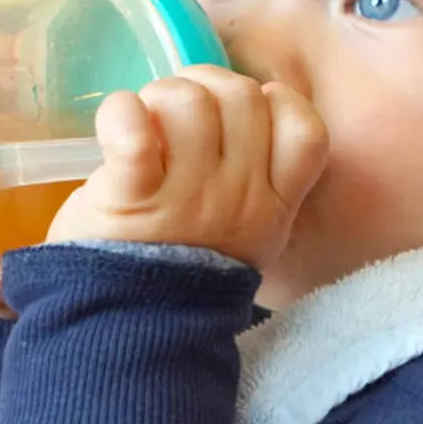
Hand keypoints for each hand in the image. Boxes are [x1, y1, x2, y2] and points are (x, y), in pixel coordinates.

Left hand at [46, 66, 328, 269]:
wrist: (131, 337)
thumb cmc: (185, 271)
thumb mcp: (250, 235)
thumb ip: (260, 178)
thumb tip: (249, 105)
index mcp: (273, 204)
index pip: (306, 129)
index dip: (276, 102)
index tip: (243, 117)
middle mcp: (240, 195)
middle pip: (243, 97)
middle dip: (205, 86)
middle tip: (174, 114)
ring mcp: (187, 196)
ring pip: (190, 102)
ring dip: (159, 98)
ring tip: (144, 126)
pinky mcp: (131, 196)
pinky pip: (134, 129)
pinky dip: (121, 113)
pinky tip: (116, 124)